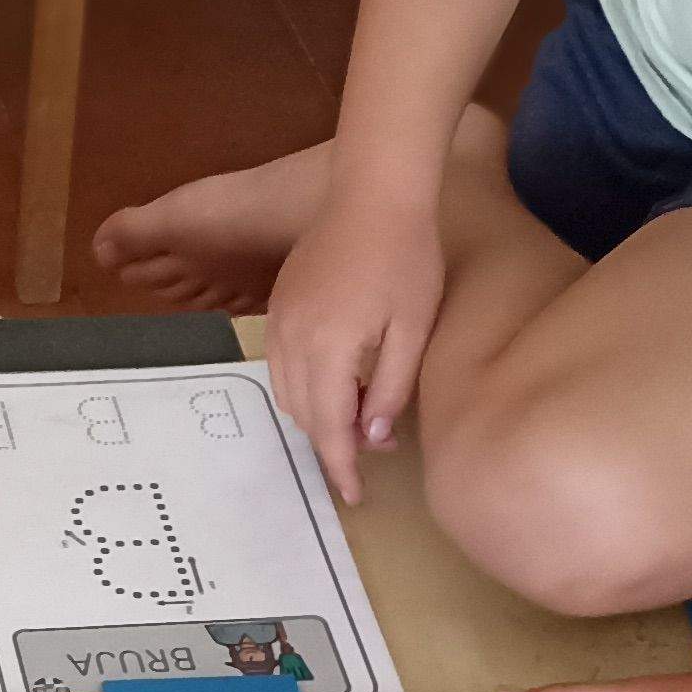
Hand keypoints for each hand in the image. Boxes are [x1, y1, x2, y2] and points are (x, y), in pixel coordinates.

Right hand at [266, 194, 447, 503]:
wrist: (373, 195)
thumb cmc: (407, 259)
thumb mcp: (412, 329)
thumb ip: (391, 387)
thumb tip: (373, 438)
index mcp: (327, 349)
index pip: (329, 427)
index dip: (341, 467)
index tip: (354, 496)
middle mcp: (291, 339)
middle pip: (303, 413)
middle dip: (331, 441)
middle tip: (372, 450)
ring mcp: (280, 320)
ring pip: (286, 391)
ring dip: (316, 415)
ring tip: (355, 419)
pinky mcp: (279, 304)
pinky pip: (279, 363)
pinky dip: (302, 386)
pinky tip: (334, 382)